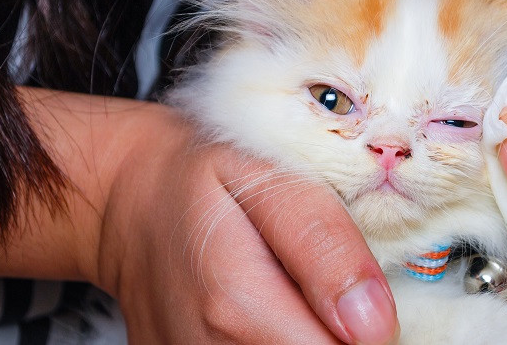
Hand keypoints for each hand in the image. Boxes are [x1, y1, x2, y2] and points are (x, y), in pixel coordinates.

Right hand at [0, 88, 398, 343]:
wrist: (130, 198)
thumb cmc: (203, 179)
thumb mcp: (270, 178)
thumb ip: (325, 246)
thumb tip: (376, 325)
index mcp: (236, 302)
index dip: (371, 330)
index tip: (365, 296)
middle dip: (336, 331)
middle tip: (321, 284)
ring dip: (305, 333)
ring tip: (288, 291)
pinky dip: (273, 337)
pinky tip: (266, 309)